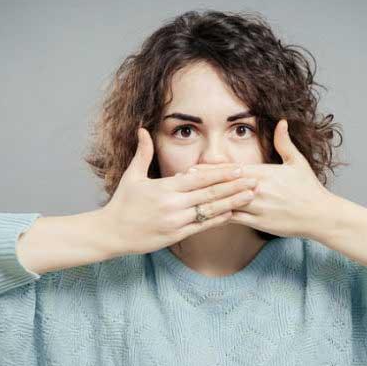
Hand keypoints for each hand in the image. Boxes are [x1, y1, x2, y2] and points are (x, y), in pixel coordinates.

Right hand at [101, 128, 260, 254]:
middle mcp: (173, 204)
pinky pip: (202, 226)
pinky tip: (233, 213)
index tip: (238, 168)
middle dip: (234, 186)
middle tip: (254, 179)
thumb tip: (142, 129)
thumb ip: (143, 153)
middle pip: (210, 193)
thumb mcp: (132, 176)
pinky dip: (218, 219)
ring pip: (210, 210)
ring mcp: (176, 221)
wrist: (111, 232)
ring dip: (232, 202)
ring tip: (250, 196)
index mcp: (165, 187)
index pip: (199, 178)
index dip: (220, 173)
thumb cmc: (122, 203)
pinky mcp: (176, 235)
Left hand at [189, 119, 331, 237]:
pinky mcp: (259, 223)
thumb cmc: (309, 189)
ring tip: (187, 201)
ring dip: (206, 202)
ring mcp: (257, 208)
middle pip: (224, 187)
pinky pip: (234, 220)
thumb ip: (285, 143)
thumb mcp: (297, 163)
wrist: (320, 215)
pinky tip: (205, 218)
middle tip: (180, 184)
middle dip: (202, 185)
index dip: (211, 170)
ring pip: (226, 204)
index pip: (232, 171)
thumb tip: (282, 121)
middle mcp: (257, 190)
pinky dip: (219, 218)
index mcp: (264, 174)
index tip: (193, 169)